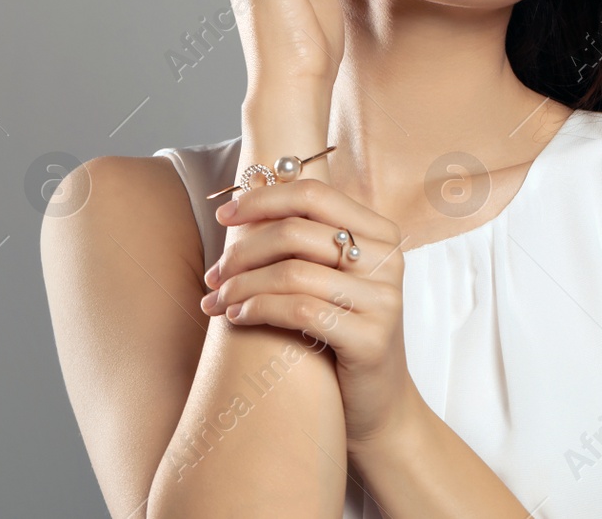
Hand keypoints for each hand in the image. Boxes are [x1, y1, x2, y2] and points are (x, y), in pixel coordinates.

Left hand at [198, 177, 419, 446]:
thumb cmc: (342, 335)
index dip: (262, 199)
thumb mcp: (332, 279)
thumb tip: (242, 204)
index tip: (223, 216)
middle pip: (296, 231)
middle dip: (242, 251)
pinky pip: (300, 310)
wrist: (379, 407)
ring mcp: (383, 300)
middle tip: (213, 275)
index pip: (313, 194)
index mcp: (379, 233)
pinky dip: (258, 310)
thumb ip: (305, 241)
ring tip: (216, 301)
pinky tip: (237, 317)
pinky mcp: (371, 339)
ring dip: (242, 285)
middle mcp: (388, 260)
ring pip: (292, 272)